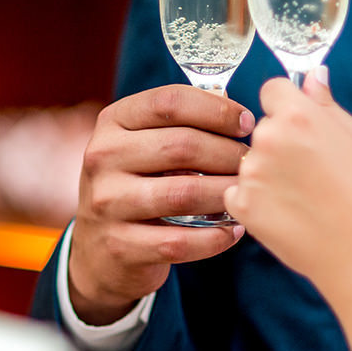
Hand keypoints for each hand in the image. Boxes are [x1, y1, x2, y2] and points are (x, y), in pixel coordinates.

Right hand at [69, 85, 252, 324]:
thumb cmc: (134, 185)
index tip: (246, 123)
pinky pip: (180, 242)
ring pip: (184, 194)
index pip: (168, 103)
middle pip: (182, 146)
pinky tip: (233, 231)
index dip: (216, 110)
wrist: (97, 247)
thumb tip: (235, 111)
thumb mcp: (140, 145)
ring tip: (247, 195)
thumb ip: (178, 125)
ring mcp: (107, 203)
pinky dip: (215, 238)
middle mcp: (103, 158)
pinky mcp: (120, 246)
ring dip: (226, 194)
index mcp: (112, 123)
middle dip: (229, 154)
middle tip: (254, 164)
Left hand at [224, 69, 351, 301]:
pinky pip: (239, 192)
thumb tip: (313, 76)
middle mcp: (268, 139)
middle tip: (312, 172)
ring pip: (252, 161)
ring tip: (305, 198)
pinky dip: (257, 201)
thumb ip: (328, 106)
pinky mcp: (242, 205)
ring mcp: (252, 174)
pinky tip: (288, 213)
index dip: (288, 107)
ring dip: (269, 173)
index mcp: (300, 116)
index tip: (301, 126)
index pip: (273, 89)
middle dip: (281, 143)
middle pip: (263, 128)